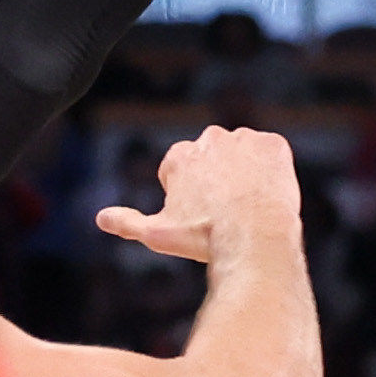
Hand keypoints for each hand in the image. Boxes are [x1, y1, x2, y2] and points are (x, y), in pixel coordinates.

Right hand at [103, 123, 303, 270]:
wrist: (254, 237)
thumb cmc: (204, 238)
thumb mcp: (157, 234)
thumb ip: (127, 222)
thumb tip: (101, 219)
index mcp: (180, 156)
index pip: (182, 171)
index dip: (191, 197)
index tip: (202, 216)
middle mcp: (210, 138)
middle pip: (213, 160)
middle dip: (218, 180)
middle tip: (227, 212)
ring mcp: (244, 139)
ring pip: (243, 156)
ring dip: (245, 173)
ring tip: (249, 206)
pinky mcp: (274, 144)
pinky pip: (272, 154)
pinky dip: (272, 170)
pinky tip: (268, 194)